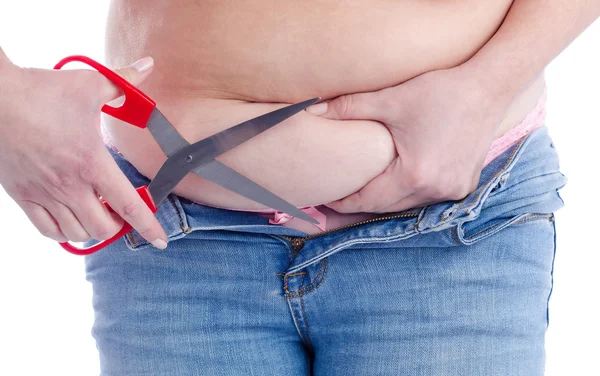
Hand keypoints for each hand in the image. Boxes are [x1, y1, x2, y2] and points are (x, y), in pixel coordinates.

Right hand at [0, 54, 168, 248]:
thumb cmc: (41, 91)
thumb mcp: (90, 83)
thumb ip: (124, 82)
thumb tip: (148, 65)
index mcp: (91, 162)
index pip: (128, 206)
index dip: (148, 227)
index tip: (161, 241)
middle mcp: (69, 185)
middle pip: (103, 228)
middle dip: (118, 226)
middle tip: (121, 213)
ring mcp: (43, 193)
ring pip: (75, 233)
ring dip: (92, 230)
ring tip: (98, 216)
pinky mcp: (21, 195)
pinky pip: (45, 230)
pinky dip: (62, 233)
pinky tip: (70, 220)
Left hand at [307, 66, 507, 213]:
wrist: (489, 88)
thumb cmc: (439, 92)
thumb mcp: (390, 100)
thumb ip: (347, 108)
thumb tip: (310, 110)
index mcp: (414, 174)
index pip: (367, 200)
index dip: (343, 202)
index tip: (324, 198)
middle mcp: (435, 190)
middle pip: (386, 207)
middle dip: (360, 203)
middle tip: (337, 195)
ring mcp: (452, 192)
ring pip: (406, 205)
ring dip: (384, 200)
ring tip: (362, 189)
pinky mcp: (463, 187)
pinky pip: (426, 198)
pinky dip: (408, 194)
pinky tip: (395, 183)